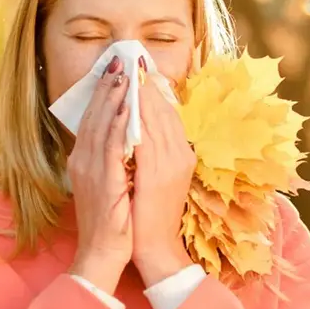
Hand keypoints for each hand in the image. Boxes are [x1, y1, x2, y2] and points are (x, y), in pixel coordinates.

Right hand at [67, 55, 132, 295]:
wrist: (103, 253)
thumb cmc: (111, 221)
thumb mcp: (108, 182)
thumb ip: (112, 157)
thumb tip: (125, 134)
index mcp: (84, 159)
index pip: (93, 118)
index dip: (103, 93)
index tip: (115, 70)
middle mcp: (83, 160)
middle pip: (94, 115)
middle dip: (108, 86)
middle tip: (120, 60)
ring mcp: (91, 171)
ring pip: (102, 126)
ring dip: (113, 98)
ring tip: (125, 75)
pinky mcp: (104, 182)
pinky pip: (111, 148)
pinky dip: (119, 126)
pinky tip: (127, 109)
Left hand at [131, 58, 195, 287]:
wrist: (154, 249)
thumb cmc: (149, 215)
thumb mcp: (152, 177)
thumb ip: (150, 153)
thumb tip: (137, 127)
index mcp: (181, 156)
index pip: (169, 115)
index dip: (155, 91)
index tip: (142, 69)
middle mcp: (181, 156)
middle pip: (165, 112)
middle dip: (148, 85)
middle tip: (135, 60)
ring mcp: (172, 165)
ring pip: (157, 120)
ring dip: (143, 95)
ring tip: (130, 73)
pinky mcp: (159, 175)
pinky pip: (147, 139)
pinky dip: (138, 119)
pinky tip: (127, 104)